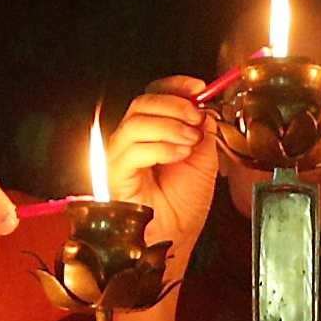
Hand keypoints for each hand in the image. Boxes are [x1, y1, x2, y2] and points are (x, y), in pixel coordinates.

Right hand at [106, 77, 223, 248]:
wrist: (177, 235)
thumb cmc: (185, 203)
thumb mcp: (203, 157)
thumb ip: (202, 129)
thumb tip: (203, 106)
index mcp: (151, 131)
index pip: (154, 94)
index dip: (175, 86)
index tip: (199, 88)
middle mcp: (132, 139)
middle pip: (142, 102)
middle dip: (175, 105)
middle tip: (197, 119)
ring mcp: (121, 155)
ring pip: (136, 122)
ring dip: (170, 127)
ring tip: (190, 142)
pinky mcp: (116, 174)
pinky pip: (134, 149)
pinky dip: (162, 147)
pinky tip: (179, 155)